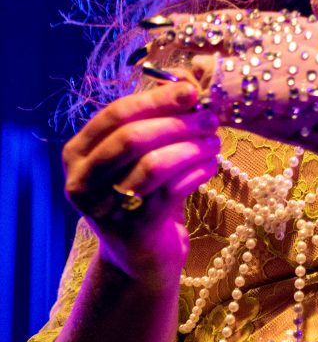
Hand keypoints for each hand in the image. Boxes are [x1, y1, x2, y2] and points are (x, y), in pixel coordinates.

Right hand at [62, 80, 220, 284]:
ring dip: (192, 147)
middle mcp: (81, 181)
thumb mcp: (137, 157)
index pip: (116, 114)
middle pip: (133, 138)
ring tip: (214, 141)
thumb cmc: (142, 194)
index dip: (156, 99)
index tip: (191, 91)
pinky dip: (197, 171)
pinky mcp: (133, 230)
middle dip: (177, 123)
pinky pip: (172, 190)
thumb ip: (153, 123)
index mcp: (78, 153)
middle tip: (210, 118)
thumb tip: (188, 85)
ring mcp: (104, 208)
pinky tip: (211, 164)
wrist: (140, 256)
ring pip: (154, 164)